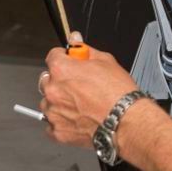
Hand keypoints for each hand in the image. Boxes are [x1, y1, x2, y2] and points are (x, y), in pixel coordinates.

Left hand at [41, 32, 137, 147]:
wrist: (124, 120)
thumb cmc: (117, 92)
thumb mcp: (106, 61)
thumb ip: (85, 50)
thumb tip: (75, 40)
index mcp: (62, 70)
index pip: (52, 56)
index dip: (64, 57)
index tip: (70, 61)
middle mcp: (53, 90)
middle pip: (47, 79)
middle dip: (60, 79)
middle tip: (79, 85)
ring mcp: (53, 112)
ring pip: (48, 102)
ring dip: (59, 101)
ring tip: (80, 104)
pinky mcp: (57, 130)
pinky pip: (52, 123)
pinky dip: (62, 121)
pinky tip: (78, 117)